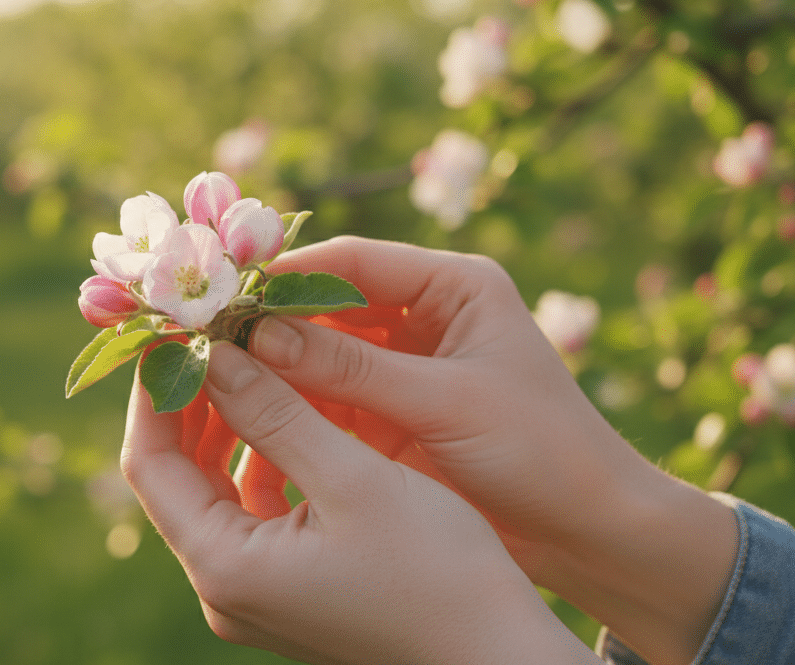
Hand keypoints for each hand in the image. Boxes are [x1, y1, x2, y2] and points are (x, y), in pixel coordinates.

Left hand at [120, 343, 600, 664]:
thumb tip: (215, 355)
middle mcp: (225, 591)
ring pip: (215, 492)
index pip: (149, 464)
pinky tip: (291, 413)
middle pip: (176, 478)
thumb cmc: (438, 571)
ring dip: (230, 427)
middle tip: (218, 334)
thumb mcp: (353, 478)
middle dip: (193, 402)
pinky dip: (264, 460)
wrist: (500, 656)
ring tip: (256, 359)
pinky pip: (252, 513)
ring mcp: (255, 597)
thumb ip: (276, 413)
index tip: (177, 332)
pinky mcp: (287, 592)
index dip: (156, 391)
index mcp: (225, 567)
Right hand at [250, 236, 737, 664]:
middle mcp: (425, 316)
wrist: (588, 532)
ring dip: (274, 366)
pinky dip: (292, 406)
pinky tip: (248, 414)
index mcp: (456, 286)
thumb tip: (258, 337)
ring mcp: (406, 367)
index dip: (286, 274)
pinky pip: (327, 398)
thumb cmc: (541, 452)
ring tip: (214, 374)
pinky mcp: (392, 413)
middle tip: (205, 335)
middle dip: (270, 322)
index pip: (353, 262)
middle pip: (328, 305)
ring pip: (319, 354)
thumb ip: (352, 371)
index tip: (226, 293)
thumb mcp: (446, 403)